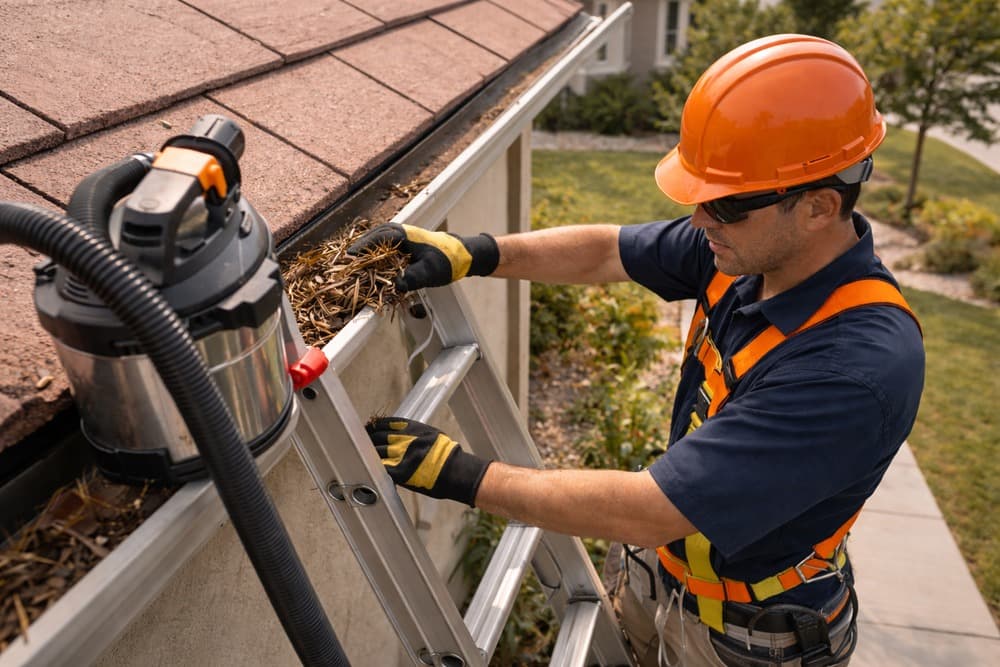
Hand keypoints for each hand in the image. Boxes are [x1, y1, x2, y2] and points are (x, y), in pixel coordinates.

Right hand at [347, 223, 498, 291]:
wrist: (459, 254)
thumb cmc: (446, 261)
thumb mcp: (430, 272)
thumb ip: (414, 278)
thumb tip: (396, 286)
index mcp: (402, 235)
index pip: (375, 240)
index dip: (360, 250)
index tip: (348, 259)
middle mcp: (396, 232)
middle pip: (369, 240)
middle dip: (356, 253)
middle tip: (342, 267)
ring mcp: (396, 237)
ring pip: (372, 244)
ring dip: (362, 255)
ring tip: (349, 269)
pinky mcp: (397, 244)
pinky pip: (379, 248)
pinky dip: (370, 257)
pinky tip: (364, 270)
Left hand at [365, 417, 490, 505]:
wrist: (456, 471)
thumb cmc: (447, 454)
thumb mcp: (431, 434)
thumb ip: (414, 432)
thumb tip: (400, 433)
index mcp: (413, 428)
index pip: (386, 423)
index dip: (375, 425)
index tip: (370, 427)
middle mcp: (404, 439)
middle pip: (378, 436)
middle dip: (369, 438)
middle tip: (363, 441)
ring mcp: (401, 456)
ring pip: (376, 451)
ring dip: (369, 452)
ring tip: (364, 454)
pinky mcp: (400, 472)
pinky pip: (381, 467)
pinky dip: (374, 466)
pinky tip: (370, 466)